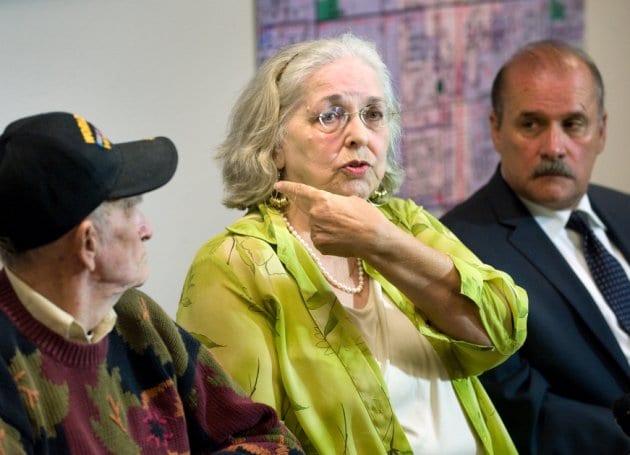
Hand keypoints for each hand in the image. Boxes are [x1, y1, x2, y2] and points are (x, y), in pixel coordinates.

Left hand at [274, 181, 389, 257]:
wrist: (375, 240)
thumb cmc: (367, 216)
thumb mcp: (351, 200)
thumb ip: (334, 201)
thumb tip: (330, 204)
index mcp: (323, 200)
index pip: (301, 192)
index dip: (288, 188)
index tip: (277, 185)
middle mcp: (315, 215)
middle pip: (311, 211)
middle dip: (322, 212)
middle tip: (340, 217)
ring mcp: (316, 232)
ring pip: (316, 226)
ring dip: (325, 225)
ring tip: (344, 229)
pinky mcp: (320, 246)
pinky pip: (319, 238)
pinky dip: (327, 237)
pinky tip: (342, 238)